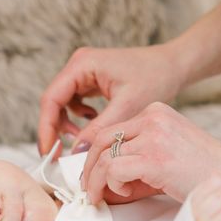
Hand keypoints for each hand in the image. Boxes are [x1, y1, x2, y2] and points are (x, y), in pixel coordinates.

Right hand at [37, 44, 186, 155]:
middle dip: (54, 130)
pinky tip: (93, 126)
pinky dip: (80, 120)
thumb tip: (76, 152)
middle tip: (58, 156)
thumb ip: (99, 130)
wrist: (174, 66)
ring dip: (67, 126)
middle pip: (53, 102)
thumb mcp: (127, 107)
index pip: (51, 99)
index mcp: (82, 65)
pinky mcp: (92, 82)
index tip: (48, 152)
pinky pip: (75, 104)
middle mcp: (79, 66)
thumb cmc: (156, 78)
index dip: (46, 128)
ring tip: (81, 141)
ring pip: (63, 105)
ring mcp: (84, 73)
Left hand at [82, 102, 220, 203]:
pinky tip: (126, 192)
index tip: (93, 173)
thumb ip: (136, 159)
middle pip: (101, 139)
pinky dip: (112, 184)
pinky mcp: (153, 158)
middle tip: (88, 187)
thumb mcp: (164, 153)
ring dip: (97, 181)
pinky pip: (114, 169)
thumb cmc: (202, 169)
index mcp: (155, 113)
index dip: (96, 154)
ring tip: (101, 195)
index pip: (112, 130)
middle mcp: (152, 119)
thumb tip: (103, 179)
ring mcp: (152, 137)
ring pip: (104, 156)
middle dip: (89, 167)